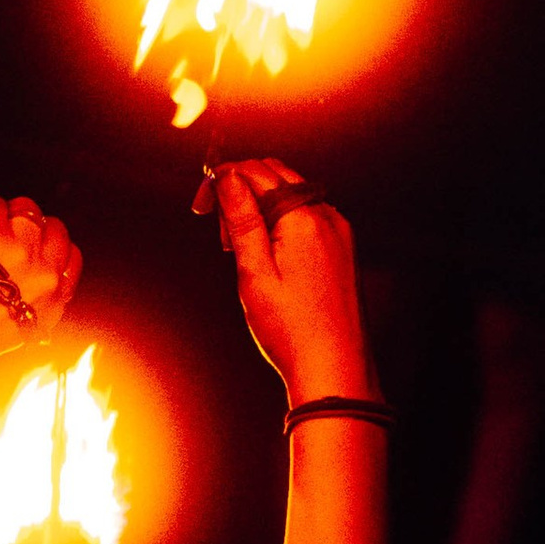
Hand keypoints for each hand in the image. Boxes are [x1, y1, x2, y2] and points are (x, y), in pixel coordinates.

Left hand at [0, 190, 82, 393]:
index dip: (46, 248)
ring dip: (5, 215)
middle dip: (28, 229)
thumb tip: (11, 276)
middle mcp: (43, 283)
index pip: (71, 260)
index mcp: (48, 310)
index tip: (26, 248)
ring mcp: (19, 257)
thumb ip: (18, 302)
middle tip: (1, 236)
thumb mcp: (2, 332)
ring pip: (28, 211)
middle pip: (54, 230)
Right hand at [210, 160, 370, 404]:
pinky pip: (308, 217)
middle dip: (242, 190)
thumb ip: (242, 220)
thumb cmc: (292, 330)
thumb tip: (228, 178)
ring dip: (261, 207)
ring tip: (240, 249)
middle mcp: (327, 216)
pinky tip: (267, 255)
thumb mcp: (254, 273)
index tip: (201, 203)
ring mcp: (339, 232)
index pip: (257, 172)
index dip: (223, 180)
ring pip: (292, 197)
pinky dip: (282, 223)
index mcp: (304, 218)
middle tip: (218, 228)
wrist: (335, 371)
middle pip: (277, 177)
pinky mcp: (343, 250)